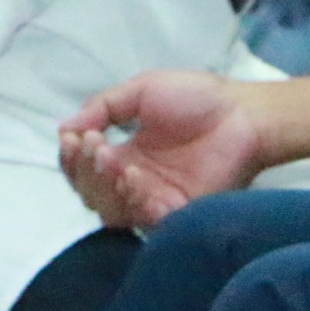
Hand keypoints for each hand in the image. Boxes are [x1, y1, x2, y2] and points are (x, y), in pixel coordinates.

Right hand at [57, 71, 270, 225]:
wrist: (244, 114)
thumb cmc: (199, 99)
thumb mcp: (143, 90)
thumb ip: (104, 106)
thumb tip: (65, 128)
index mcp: (124, 154)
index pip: (82, 168)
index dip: (71, 157)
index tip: (73, 137)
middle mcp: (133, 181)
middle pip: (90, 193)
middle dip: (83, 170)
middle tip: (95, 145)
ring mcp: (154, 199)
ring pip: (109, 211)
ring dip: (103, 186)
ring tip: (112, 159)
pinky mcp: (176, 214)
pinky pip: (142, 220)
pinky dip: (132, 199)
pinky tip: (134, 176)